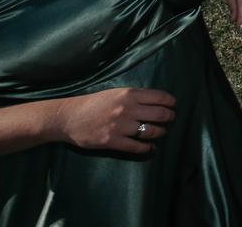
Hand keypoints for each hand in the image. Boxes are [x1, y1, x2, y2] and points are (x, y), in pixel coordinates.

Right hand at [52, 87, 175, 154]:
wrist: (69, 117)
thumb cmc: (94, 103)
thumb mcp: (116, 93)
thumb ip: (135, 97)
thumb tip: (157, 102)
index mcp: (129, 94)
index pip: (160, 97)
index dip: (170, 102)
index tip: (173, 105)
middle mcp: (127, 109)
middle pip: (160, 114)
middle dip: (169, 117)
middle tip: (170, 119)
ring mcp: (120, 126)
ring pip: (151, 131)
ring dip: (160, 132)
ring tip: (161, 132)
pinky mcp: (112, 141)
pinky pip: (137, 146)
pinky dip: (147, 148)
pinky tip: (150, 147)